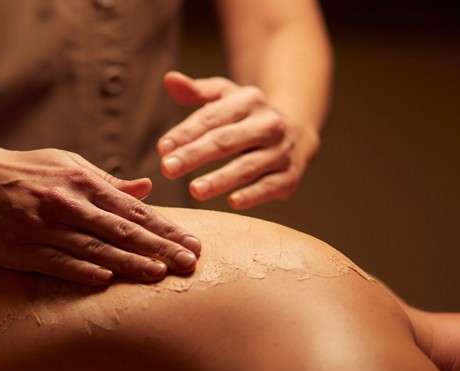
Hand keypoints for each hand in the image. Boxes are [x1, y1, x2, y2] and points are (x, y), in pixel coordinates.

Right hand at [0, 144, 201, 285]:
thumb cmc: (25, 171)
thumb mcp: (67, 165)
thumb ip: (107, 183)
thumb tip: (146, 190)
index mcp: (82, 182)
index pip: (133, 211)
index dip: (166, 228)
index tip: (192, 244)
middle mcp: (67, 203)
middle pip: (121, 230)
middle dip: (159, 247)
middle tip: (190, 263)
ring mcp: (43, 226)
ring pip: (94, 248)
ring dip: (129, 262)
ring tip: (160, 274)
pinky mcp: (20, 247)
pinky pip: (55, 261)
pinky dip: (81, 270)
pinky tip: (106, 280)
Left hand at [158, 71, 318, 209]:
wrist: (297, 132)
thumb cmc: (248, 116)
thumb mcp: (226, 97)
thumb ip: (197, 91)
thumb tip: (169, 80)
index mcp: (250, 100)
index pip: (212, 118)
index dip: (185, 133)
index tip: (162, 148)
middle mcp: (269, 124)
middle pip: (226, 141)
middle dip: (195, 155)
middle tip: (168, 169)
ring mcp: (282, 151)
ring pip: (248, 166)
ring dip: (220, 179)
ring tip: (194, 190)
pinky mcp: (290, 176)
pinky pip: (270, 186)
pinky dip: (253, 195)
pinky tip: (232, 202)